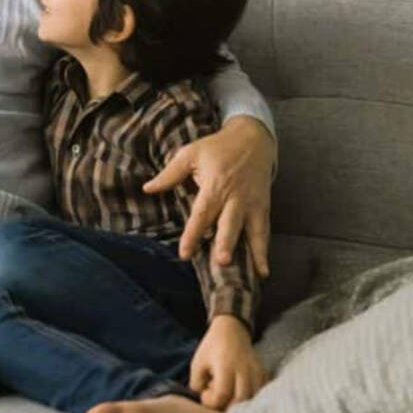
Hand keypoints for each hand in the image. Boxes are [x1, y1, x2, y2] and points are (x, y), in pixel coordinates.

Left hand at [144, 116, 274, 276]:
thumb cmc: (217, 147)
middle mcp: (236, 197)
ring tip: (253, 273)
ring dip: (252, 251)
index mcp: (215, 185)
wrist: (253, 139)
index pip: (202, 213)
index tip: (185, 253)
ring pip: (253, 230)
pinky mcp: (263, 207)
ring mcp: (252, 204)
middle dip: (226, 242)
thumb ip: (170, 174)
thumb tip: (147, 189)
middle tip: (221, 261)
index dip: (193, 233)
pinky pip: (264, 231)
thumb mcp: (190, 153)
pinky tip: (264, 271)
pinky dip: (264, 250)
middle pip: (230, 223)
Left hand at [189, 315, 266, 409]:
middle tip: (217, 394)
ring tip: (228, 391)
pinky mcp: (263, 372)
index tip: (205, 393)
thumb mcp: (197, 363)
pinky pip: (260, 391)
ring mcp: (255, 371)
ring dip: (239, 401)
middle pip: (240, 399)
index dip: (212, 400)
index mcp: (225, 366)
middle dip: (226, 404)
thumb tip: (203, 399)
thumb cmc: (211, 348)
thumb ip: (196, 383)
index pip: (222, 393)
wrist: (231, 330)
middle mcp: (243, 369)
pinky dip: (250, 396)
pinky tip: (238, 388)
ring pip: (252, 397)